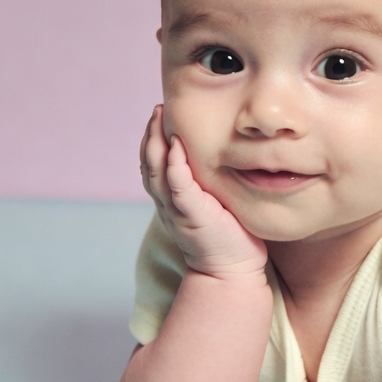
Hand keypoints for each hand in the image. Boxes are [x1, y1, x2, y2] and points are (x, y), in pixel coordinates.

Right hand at [142, 106, 266, 277]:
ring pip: (157, 171)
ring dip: (156, 143)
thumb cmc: (229, 237)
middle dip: (150, 134)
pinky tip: (175, 147)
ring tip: (159, 117)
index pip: (155, 165)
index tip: (159, 116)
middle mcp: (169, 203)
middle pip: (149, 163)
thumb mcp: (214, 204)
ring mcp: (178, 209)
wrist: (232, 272)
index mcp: (173, 200)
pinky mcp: (192, 216)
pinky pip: (178, 187)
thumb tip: (221, 160)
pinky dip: (174, 166)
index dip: (153, 140)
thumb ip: (208, 185)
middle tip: (157, 109)